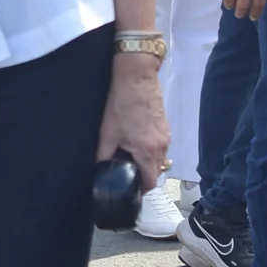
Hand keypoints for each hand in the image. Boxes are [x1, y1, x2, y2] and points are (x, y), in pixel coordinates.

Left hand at [97, 57, 170, 187]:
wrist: (137, 78)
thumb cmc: (122, 103)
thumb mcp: (107, 133)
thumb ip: (104, 155)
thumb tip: (100, 168)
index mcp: (148, 151)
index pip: (150, 182)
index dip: (139, 188)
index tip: (129, 187)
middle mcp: (162, 147)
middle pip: (155, 172)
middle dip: (142, 175)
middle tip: (126, 171)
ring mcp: (166, 137)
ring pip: (159, 160)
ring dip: (147, 162)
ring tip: (130, 155)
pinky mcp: (166, 128)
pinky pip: (161, 147)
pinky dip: (150, 150)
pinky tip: (137, 141)